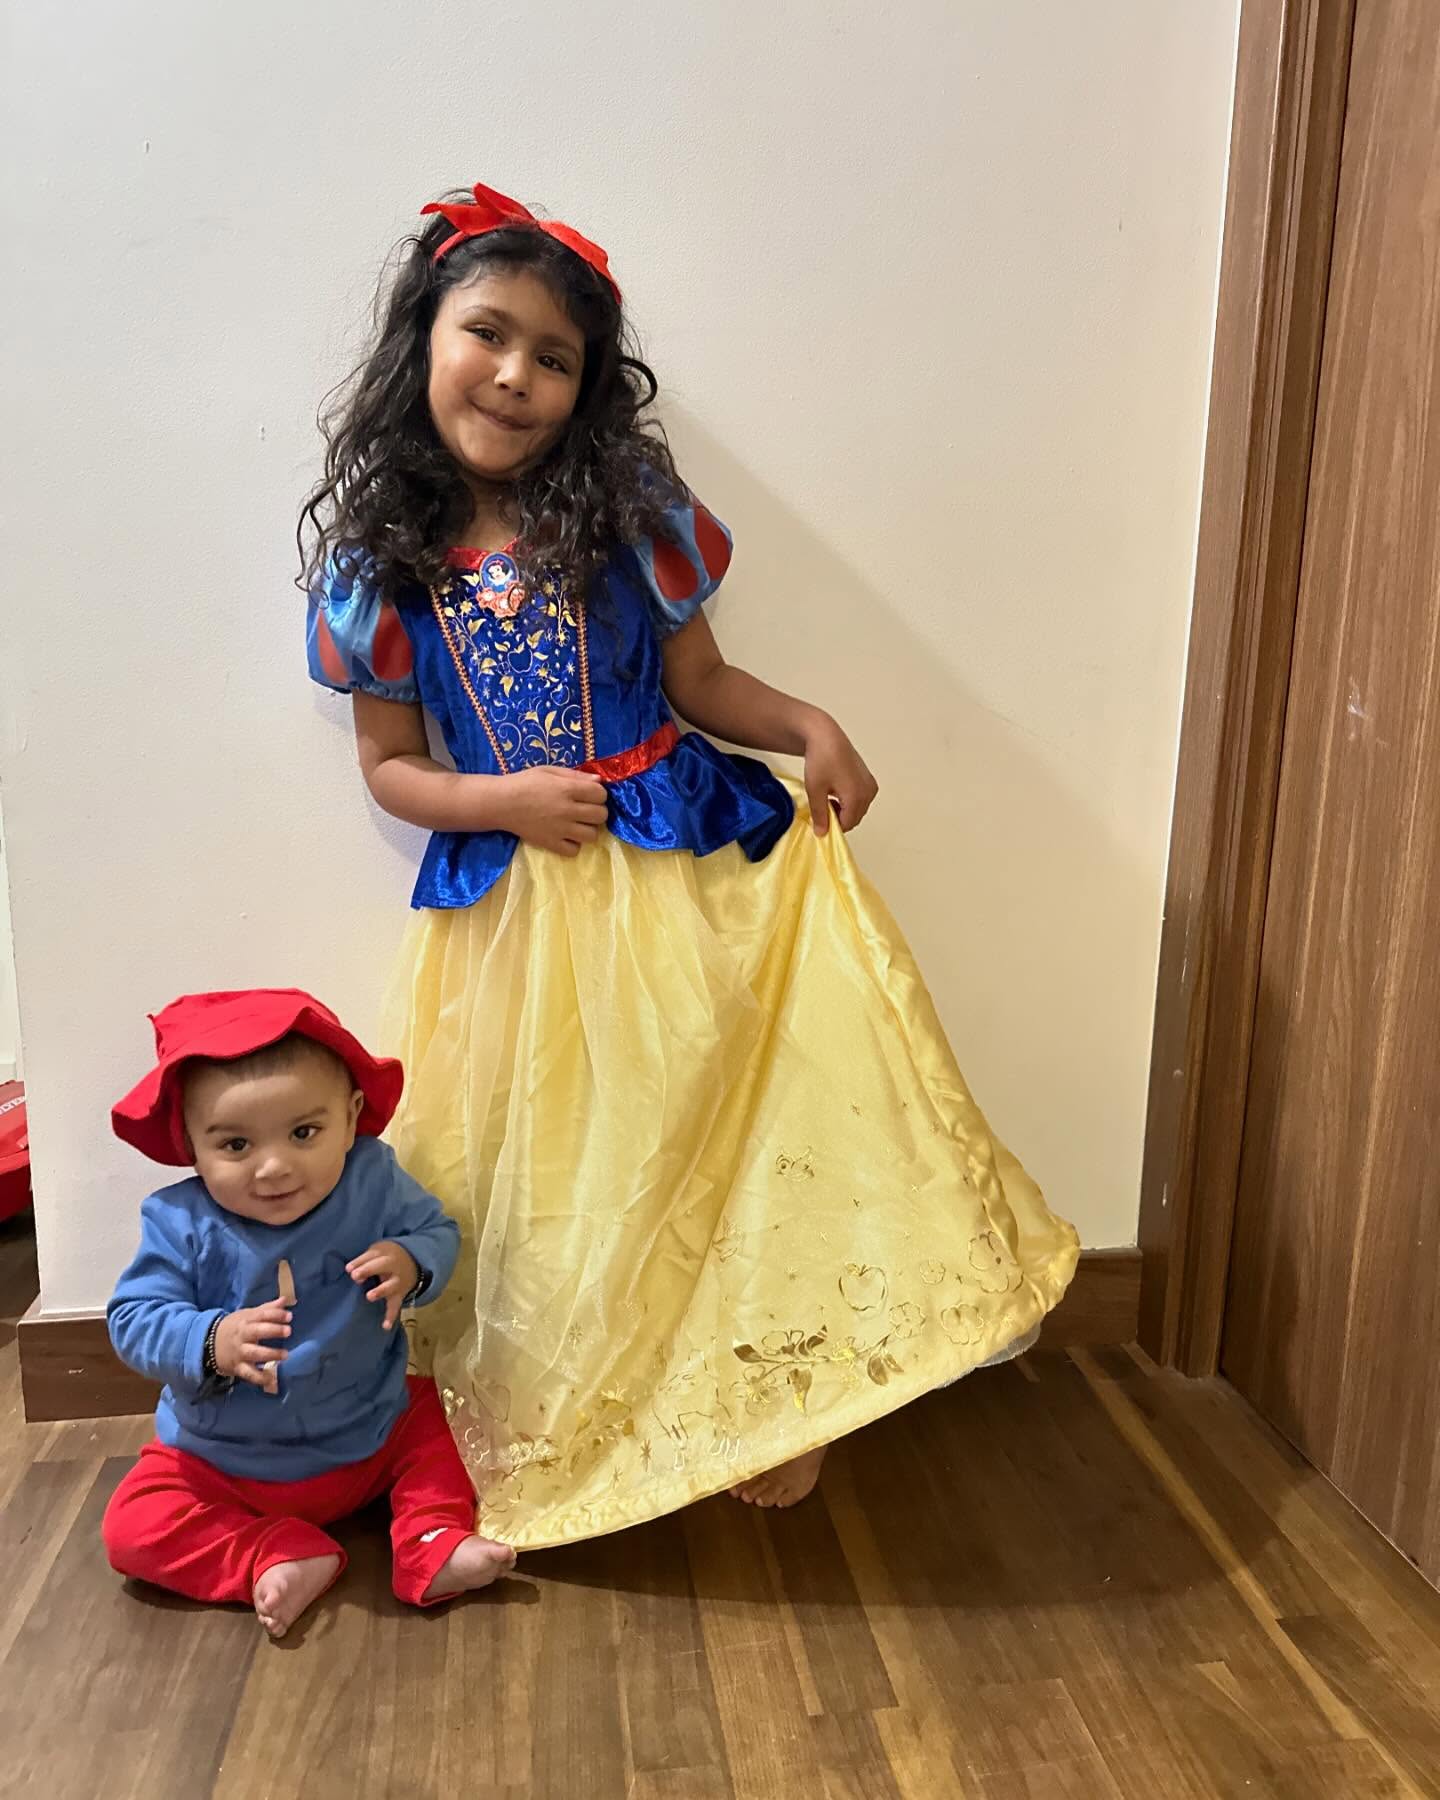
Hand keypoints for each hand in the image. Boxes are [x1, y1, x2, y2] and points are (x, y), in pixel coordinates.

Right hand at [213, 1302, 291, 1393]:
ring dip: (270, 1355)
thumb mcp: (248, 1315)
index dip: (276, 1314)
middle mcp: (243, 1336)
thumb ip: (267, 1309)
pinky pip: (249, 1374)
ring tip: (285, 1355)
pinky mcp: (238, 1367)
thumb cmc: (235, 1327)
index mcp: (246, 1321)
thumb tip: (285, 1299)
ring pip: (254, 1354)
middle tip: (288, 1331)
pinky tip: (273, 1379)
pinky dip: (260, 1378)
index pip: (261, 1315)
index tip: (289, 1316)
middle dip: (273, 1331)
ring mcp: (240, 1352)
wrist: (209, 1343)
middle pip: (257, 1332)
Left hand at [346, 1240, 420, 1330]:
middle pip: (382, 1266)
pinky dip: (391, 1316)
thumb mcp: (377, 1252)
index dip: (359, 1262)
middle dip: (368, 1270)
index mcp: (385, 1253)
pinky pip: (396, 1305)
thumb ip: (364, 1261)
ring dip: (380, 1291)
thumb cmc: (386, 1257)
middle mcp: (393, 1266)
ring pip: (390, 1285)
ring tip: (369, 1296)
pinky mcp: (399, 1294)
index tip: (348, 1269)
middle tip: (355, 1276)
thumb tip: (351, 1272)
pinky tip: (385, 1326)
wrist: (414, 1260)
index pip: (371, 1256)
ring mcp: (397, 1281)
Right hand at [492, 767, 608, 856]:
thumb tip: (600, 782)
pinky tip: (566, 836)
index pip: (600, 794)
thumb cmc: (525, 783)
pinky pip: (574, 850)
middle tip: (584, 809)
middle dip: (597, 811)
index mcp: (567, 789)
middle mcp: (567, 810)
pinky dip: (573, 844)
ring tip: (577, 824)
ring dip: (588, 829)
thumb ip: (576, 775)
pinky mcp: (551, 844)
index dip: (598, 794)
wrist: (501, 803)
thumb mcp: (549, 771)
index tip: (589, 794)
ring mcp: (560, 829)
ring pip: (592, 835)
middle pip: (601, 816)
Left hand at [803, 715, 877, 835]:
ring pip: (858, 809)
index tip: (819, 821)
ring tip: (828, 798)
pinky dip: (850, 801)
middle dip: (838, 818)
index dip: (832, 825)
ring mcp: (870, 785)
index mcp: (857, 796)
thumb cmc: (821, 759)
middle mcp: (868, 792)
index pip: (846, 824)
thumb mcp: (815, 790)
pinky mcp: (868, 779)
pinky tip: (836, 791)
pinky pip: (861, 799)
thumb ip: (820, 815)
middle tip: (822, 808)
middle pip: (854, 818)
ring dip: (844, 810)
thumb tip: (822, 833)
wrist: (826, 737)